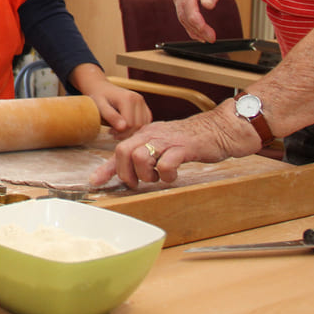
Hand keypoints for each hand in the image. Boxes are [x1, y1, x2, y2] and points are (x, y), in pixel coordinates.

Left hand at [82, 78, 151, 139]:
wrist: (102, 88)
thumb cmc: (98, 97)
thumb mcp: (100, 106)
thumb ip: (110, 116)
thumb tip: (123, 128)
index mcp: (128, 98)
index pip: (130, 124)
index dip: (120, 132)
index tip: (109, 132)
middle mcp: (138, 99)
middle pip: (138, 125)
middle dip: (126, 133)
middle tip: (113, 134)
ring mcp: (142, 102)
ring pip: (143, 125)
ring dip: (132, 132)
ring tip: (118, 131)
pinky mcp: (144, 106)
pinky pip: (145, 122)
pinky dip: (137, 128)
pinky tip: (125, 127)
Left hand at [88, 103, 261, 189]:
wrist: (218, 130)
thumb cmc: (189, 140)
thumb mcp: (162, 144)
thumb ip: (146, 154)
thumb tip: (128, 171)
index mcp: (145, 134)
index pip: (119, 149)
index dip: (106, 168)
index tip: (95, 182)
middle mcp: (152, 135)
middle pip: (123, 151)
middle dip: (125, 172)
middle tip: (136, 183)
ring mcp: (167, 140)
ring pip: (140, 157)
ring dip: (145, 174)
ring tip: (156, 177)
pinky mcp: (183, 148)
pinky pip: (166, 163)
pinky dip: (166, 174)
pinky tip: (172, 175)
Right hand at [172, 0, 252, 41]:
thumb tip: (208, 6)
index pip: (187, 5)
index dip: (197, 21)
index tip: (208, 33)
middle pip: (183, 13)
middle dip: (196, 28)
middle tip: (211, 39)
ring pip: (181, 15)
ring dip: (193, 29)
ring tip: (207, 38)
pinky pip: (183, 13)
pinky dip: (190, 24)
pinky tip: (199, 32)